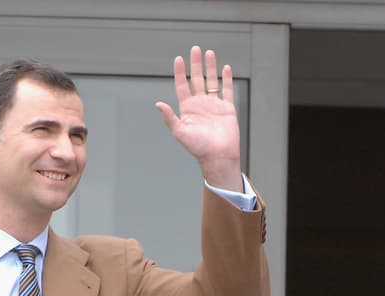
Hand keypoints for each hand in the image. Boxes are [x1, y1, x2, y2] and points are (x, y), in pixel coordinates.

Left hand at [155, 46, 242, 190]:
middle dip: (195, 64)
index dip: (180, 73)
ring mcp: (214, 105)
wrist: (219, 157)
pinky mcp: (227, 108)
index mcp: (188, 109)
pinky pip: (226, 90)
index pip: (182, 86)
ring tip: (209, 53)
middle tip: (195, 49)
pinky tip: (225, 68)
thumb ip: (170, 118)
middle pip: (197, 79)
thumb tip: (158, 104)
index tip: (178, 59)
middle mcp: (200, 104)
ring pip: (211, 81)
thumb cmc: (199, 148)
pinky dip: (226, 79)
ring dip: (210, 67)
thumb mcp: (180, 132)